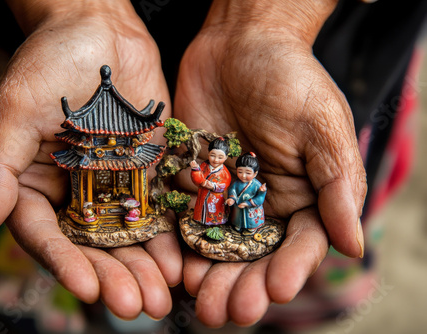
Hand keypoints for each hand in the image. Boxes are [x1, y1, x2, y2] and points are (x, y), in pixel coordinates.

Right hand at [0, 0, 179, 319]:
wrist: (101, 30)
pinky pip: (160, 210)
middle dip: (115, 277)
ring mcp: (114, 185)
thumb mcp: (17, 107)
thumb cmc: (51, 60)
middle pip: (93, 246)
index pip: (47, 235)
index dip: (66, 264)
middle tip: (136, 308)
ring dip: (146, 269)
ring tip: (162, 299)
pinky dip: (170, 237)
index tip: (89, 289)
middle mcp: (74, 193)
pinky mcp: (148, 172)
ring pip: (129, 236)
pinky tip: (183, 262)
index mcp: (35, 185)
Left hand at [174, 0, 365, 326]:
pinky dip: (179, 244)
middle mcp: (262, 203)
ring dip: (208, 275)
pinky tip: (173, 265)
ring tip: (199, 301)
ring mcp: (224, 195)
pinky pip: (183, 218)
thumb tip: (353, 244)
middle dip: (243, 284)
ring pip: (217, 246)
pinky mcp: (190, 181)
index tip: (277, 288)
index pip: (299, 243)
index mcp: (302, 196)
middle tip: (230, 311)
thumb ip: (337, 184)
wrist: (239, 44)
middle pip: (254, 255)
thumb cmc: (290, 79)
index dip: (290, 268)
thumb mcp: (322, 126)